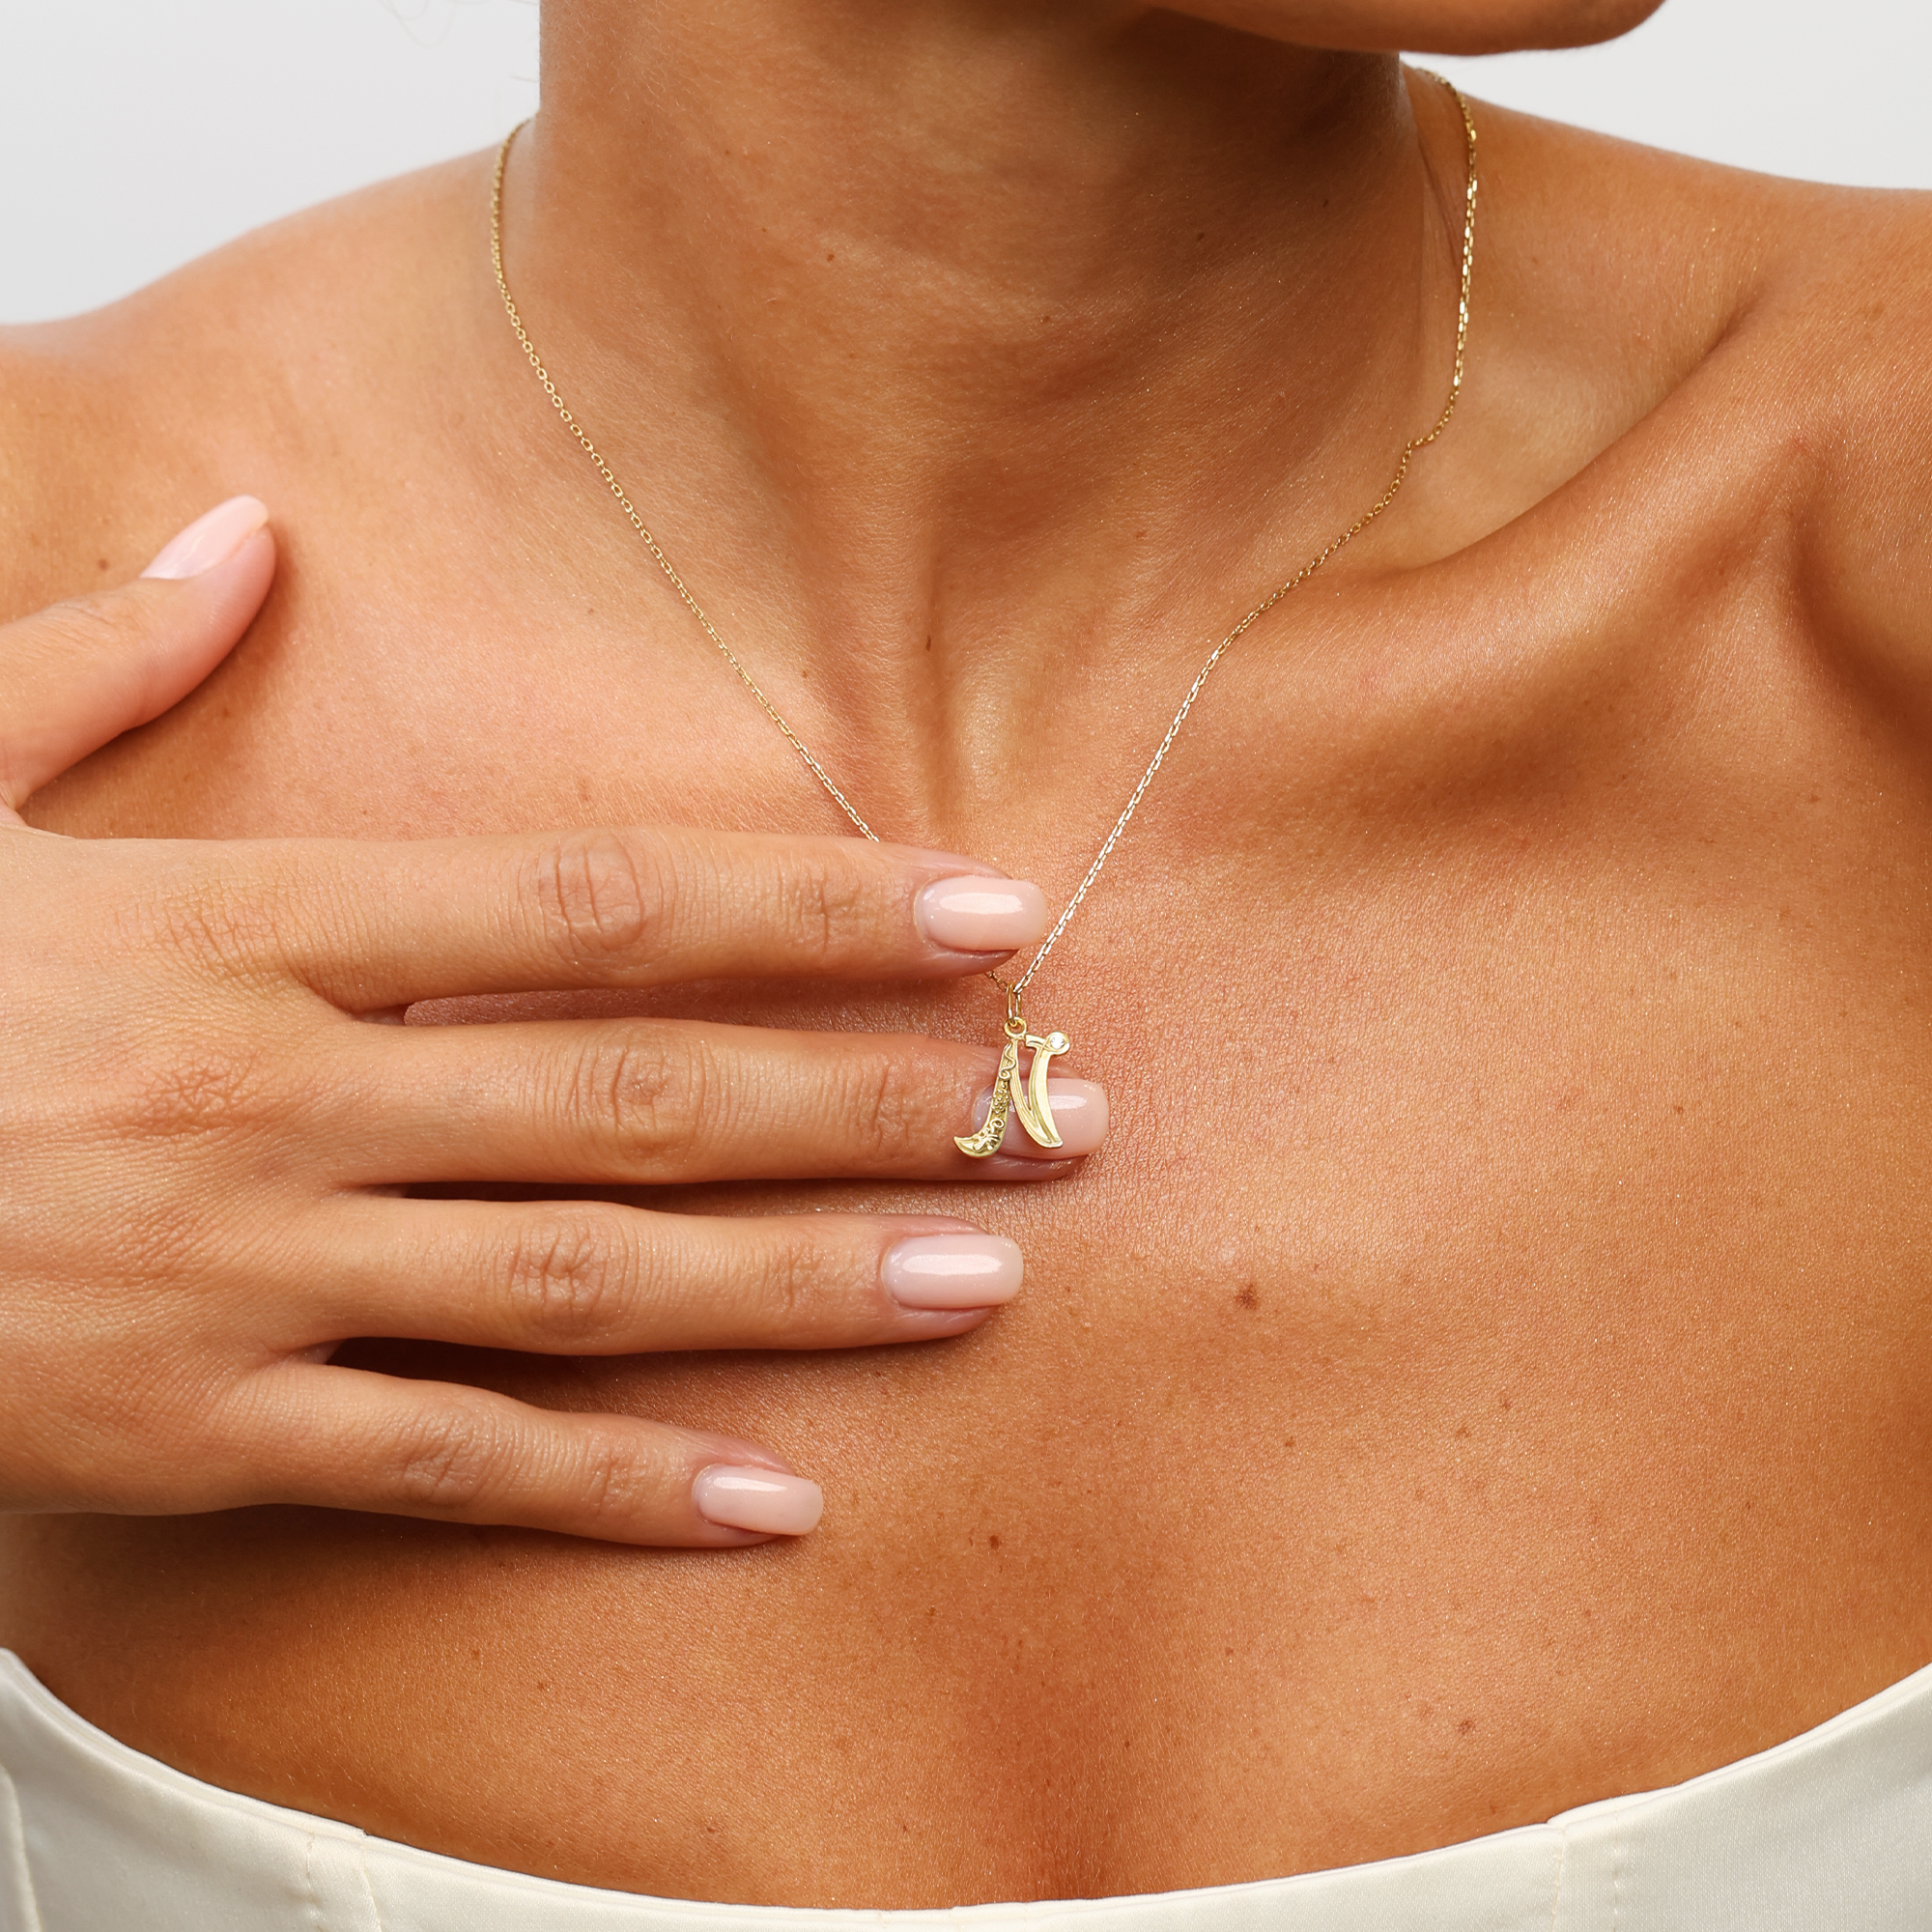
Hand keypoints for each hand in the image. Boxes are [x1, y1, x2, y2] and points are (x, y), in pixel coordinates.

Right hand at [0, 499, 1105, 1545]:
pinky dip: (625, 1492)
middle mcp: (283, 1097)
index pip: (599, 907)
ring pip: (592, 1281)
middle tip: (1059, 1108)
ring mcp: (253, 1276)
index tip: (976, 912)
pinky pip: (457, 1467)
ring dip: (809, 1285)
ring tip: (990, 1281)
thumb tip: (243, 534)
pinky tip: (780, 1502)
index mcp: (247, 924)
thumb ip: (102, 662)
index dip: (807, 908)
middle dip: (873, 1099)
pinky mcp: (206, 1434)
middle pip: (644, 1094)